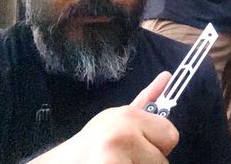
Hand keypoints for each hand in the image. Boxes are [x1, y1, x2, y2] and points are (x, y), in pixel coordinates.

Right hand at [30, 72, 178, 163]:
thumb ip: (145, 102)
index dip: (156, 146)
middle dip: (145, 162)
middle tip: (121, 158)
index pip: (171, 135)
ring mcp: (114, 158)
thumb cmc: (91, 144)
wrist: (59, 163)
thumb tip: (167, 77)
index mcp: (128, 117)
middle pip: (162, 159)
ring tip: (114, 163)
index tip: (137, 147)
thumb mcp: (117, 118)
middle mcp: (123, 134)